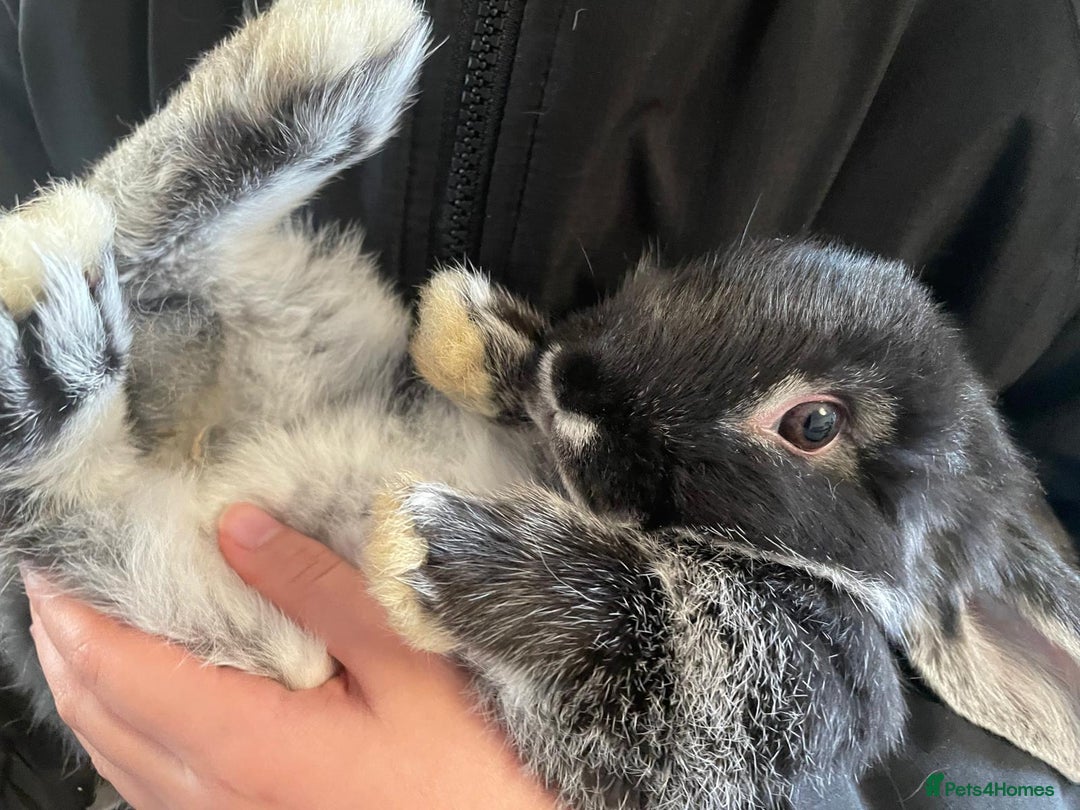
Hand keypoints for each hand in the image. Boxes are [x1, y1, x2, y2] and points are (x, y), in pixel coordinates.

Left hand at [22, 505, 557, 809]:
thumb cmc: (463, 768)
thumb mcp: (405, 664)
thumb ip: (317, 590)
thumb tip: (239, 526)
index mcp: (244, 740)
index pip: (118, 668)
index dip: (72, 613)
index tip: (50, 563)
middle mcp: (213, 790)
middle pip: (97, 714)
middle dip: (61, 644)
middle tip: (50, 587)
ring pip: (113, 754)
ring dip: (82, 688)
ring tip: (73, 635)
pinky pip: (146, 782)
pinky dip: (118, 730)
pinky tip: (136, 708)